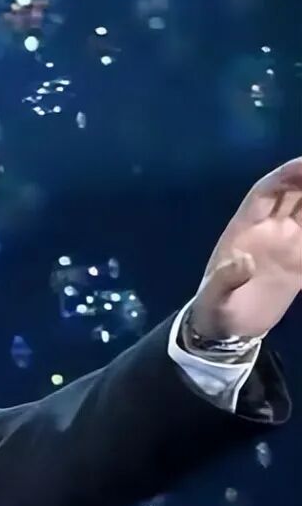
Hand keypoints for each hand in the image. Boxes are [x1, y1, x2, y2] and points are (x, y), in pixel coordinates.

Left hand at [191, 157, 301, 338]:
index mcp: (244, 228)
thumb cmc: (212, 310)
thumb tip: (243, 262)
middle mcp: (268, 229)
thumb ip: (225, 280)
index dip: (285, 175)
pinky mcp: (300, 264)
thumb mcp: (212, 298)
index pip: (267, 191)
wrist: (226, 330)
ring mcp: (287, 244)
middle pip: (294, 193)